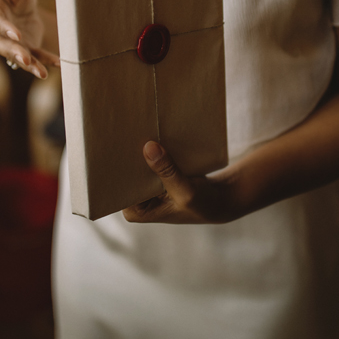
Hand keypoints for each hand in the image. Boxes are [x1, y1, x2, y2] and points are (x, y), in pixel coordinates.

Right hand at [0, 0, 59, 78]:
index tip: (16, 34)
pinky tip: (58, 64)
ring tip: (42, 73)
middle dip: (14, 52)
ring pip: (16, 56)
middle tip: (26, 59)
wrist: (24, 6)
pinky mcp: (25, 50)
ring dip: (29, 65)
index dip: (4, 29)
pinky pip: (34, 57)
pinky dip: (45, 61)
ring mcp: (10, 44)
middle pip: (1, 45)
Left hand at [122, 141, 240, 224]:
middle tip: (126, 130)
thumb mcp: (186, 191)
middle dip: (128, 156)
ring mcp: (145, 188)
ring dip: (140, 149)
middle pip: (126, 174)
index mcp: (136, 211)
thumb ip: (167, 171)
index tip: (118, 145)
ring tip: (137, 127)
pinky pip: (148, 159)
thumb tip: (148, 147)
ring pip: (136, 164)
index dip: (119, 167)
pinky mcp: (154, 177)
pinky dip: (151, 149)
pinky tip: (150, 131)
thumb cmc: (203, 204)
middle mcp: (136, 200)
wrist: (220, 200)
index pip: (119, 187)